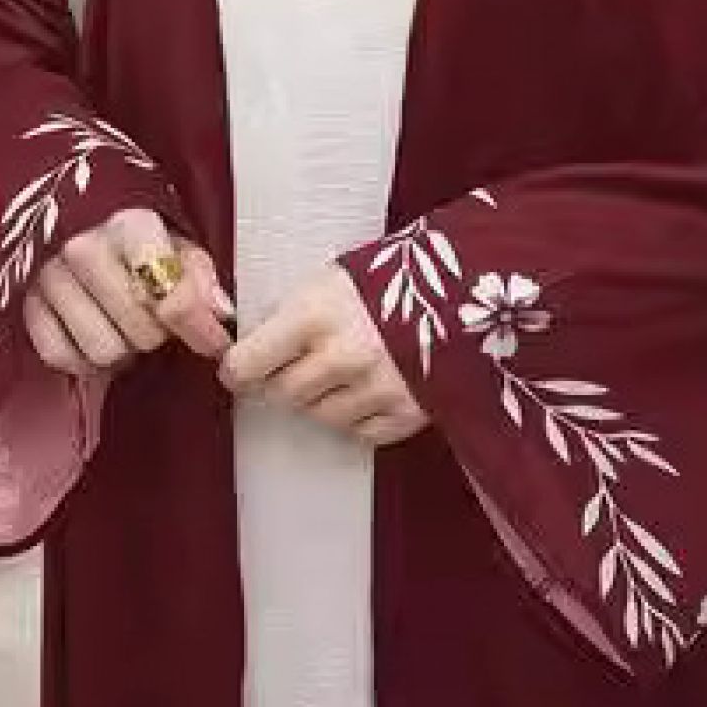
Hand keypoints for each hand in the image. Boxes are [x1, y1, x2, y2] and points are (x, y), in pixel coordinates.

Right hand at [24, 207, 234, 376]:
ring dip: (124, 349)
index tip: (215, 343)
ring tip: (127, 326)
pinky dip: (85, 359)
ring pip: (103, 351)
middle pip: (139, 331)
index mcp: (129, 225)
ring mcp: (48, 277)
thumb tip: (220, 312)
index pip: (169, 296)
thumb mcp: (176, 239)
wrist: (74, 210)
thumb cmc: (133, 231)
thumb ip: (199, 274)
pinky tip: (97, 334)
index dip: (199, 328)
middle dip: (159, 334)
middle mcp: (83, 248)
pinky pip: (61, 357)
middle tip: (159, 320)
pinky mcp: (26, 305)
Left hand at [219, 265, 426, 445]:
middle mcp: (342, 356)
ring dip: (323, 398)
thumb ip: (292, 312)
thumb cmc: (394, 274)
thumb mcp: (333, 277)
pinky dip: (360, 415)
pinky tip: (371, 385)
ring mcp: (376, 388)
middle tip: (297, 364)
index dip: (238, 368)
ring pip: (321, 415)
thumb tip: (250, 344)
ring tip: (343, 368)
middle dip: (284, 380)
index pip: (248, 362)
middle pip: (284, 393)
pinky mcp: (407, 412)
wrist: (469, 285)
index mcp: (315, 313)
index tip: (237, 369)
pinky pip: (361, 432)